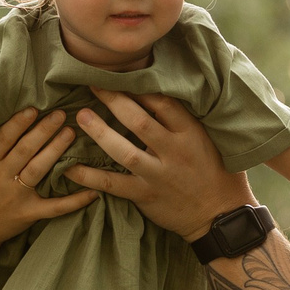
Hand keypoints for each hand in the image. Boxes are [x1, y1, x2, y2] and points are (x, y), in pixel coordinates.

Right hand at [0, 108, 96, 249]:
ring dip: (55, 150)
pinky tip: (93, 191)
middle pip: (24, 150)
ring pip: (38, 170)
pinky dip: (75, 201)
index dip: (18, 123)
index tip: (33, 108)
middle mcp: (0, 179)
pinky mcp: (28, 214)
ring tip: (71, 133)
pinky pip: (54, 207)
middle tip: (61, 114)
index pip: (3, 139)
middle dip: (43, 130)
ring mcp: (16, 197)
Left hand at [64, 90, 252, 238]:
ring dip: (99, 132)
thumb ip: (184, 120)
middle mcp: (174, 151)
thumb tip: (156, 93)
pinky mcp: (146, 195)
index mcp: (190, 133)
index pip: (162, 102)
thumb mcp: (208, 139)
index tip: (120, 74)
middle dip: (114, 100)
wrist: (220, 215)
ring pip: (124, 151)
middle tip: (93, 84)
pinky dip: (90, 177)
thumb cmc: (216, 172)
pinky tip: (70, 168)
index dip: (139, 87)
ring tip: (80, 116)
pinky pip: (113, 185)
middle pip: (139, 121)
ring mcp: (159, 175)